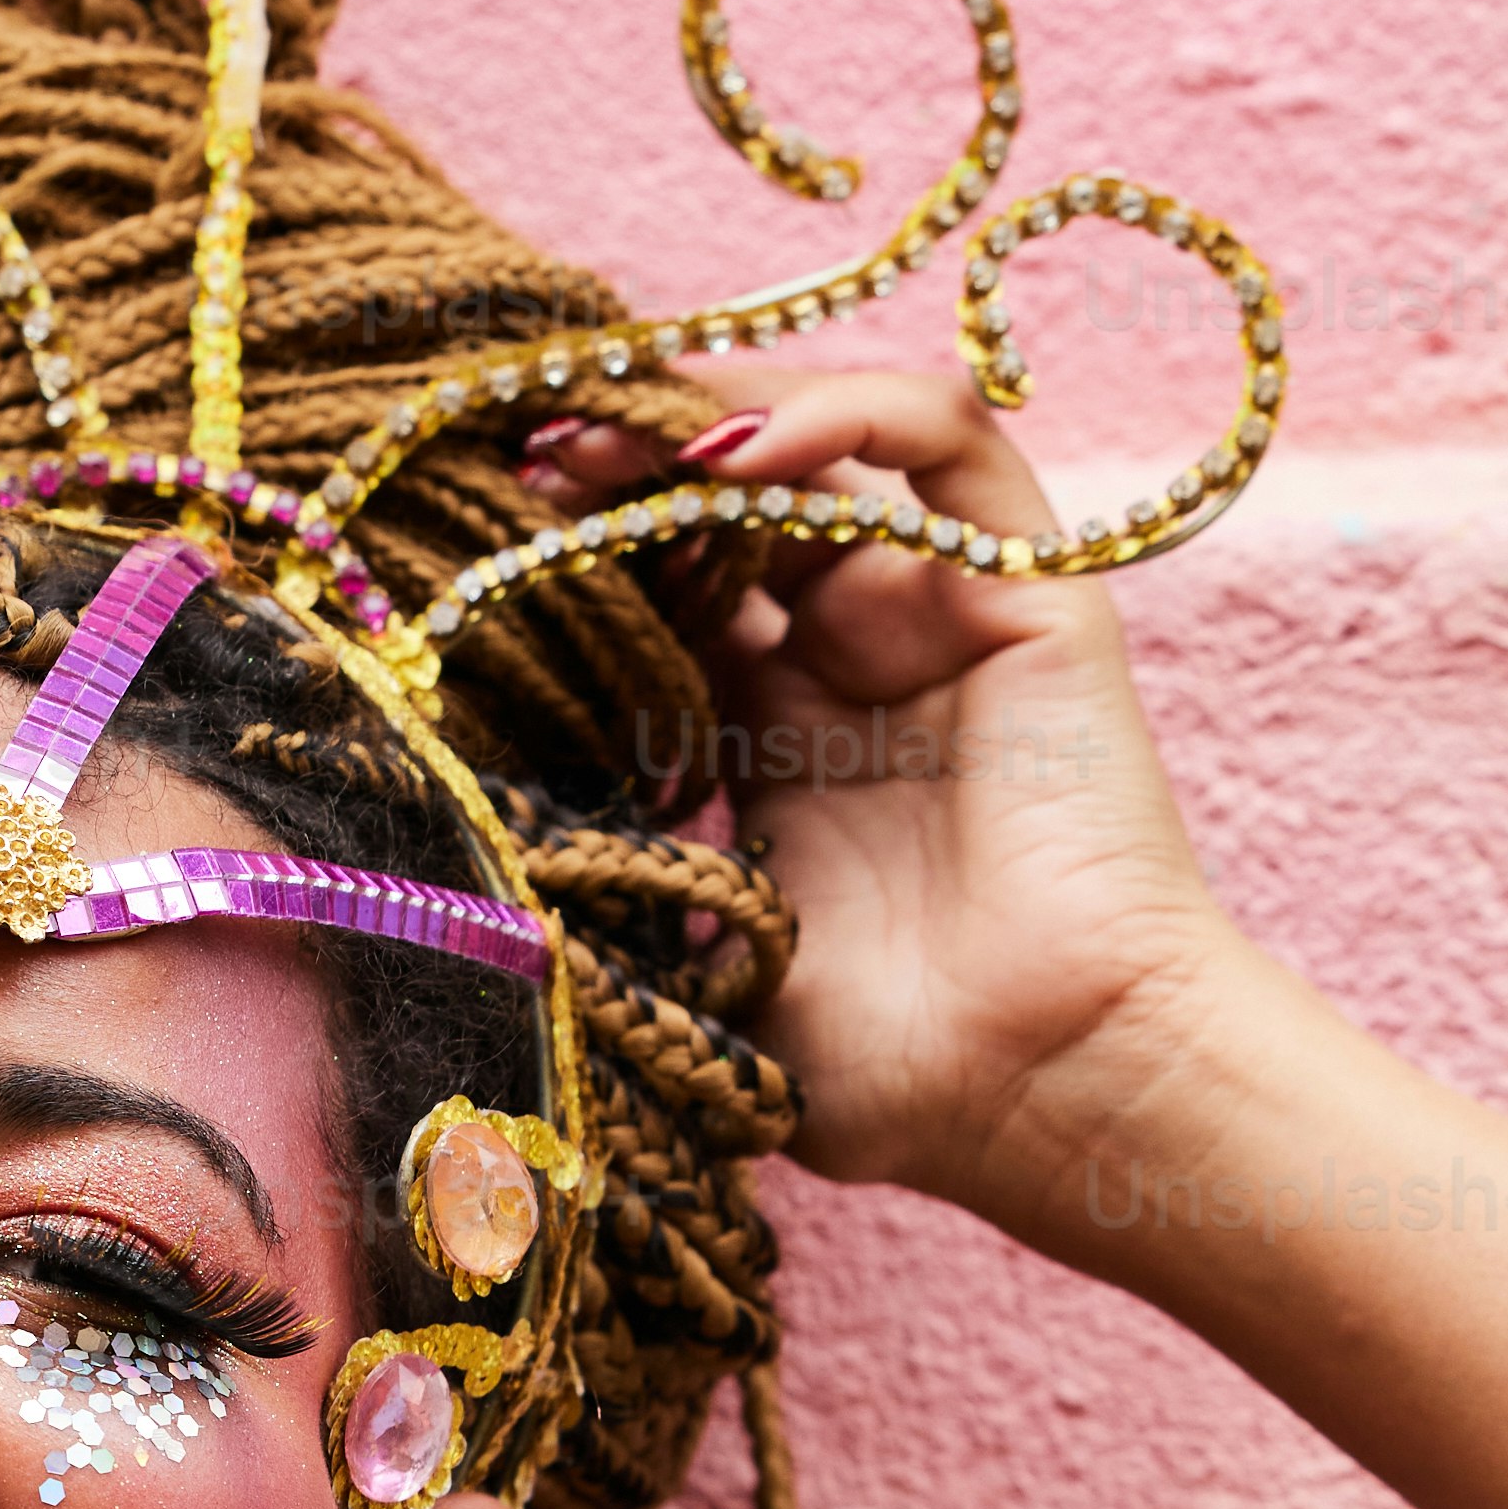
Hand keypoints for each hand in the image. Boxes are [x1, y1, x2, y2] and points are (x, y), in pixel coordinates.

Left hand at [521, 364, 1251, 1222]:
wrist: (1047, 1096)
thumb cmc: (893, 1076)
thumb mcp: (701, 976)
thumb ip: (607, 907)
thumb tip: (460, 871)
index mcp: (769, 734)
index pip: (660, 584)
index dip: (577, 541)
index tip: (478, 527)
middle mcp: (853, 656)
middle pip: (727, 498)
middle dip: (622, 458)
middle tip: (527, 453)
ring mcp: (943, 615)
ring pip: (825, 445)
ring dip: (709, 417)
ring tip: (609, 438)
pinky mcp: (1034, 591)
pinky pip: (949, 442)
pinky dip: (845, 412)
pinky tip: (737, 454)